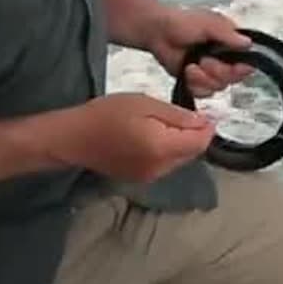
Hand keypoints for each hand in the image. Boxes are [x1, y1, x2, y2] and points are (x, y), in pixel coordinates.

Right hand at [54, 93, 214, 182]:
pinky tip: (154, 137)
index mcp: (163, 148)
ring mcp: (151, 177)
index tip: (206, 113)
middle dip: (194, 136)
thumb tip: (205, 123)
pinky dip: (168, 152)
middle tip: (186, 115)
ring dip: (181, 144)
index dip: (208, 128)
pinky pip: (165, 166)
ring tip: (166, 124)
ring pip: (180, 161)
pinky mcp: (141, 179)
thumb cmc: (106, 114)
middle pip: (192, 154)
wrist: (74, 138)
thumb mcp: (145, 104)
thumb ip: (178, 116)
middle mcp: (161, 168)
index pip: (200, 142)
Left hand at [144, 8, 255, 97]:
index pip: (246, 64)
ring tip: (190, 66)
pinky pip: (202, 93)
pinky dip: (194, 85)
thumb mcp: (208, 23)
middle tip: (203, 61)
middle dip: (216, 72)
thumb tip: (248, 43)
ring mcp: (209, 72)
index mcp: (230, 44)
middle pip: (232, 79)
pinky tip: (186, 73)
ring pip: (217, 88)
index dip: (240, 70)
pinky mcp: (196, 81)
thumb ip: (227, 34)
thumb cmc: (181, 22)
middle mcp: (223, 60)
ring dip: (202, 79)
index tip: (233, 67)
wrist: (157, 32)